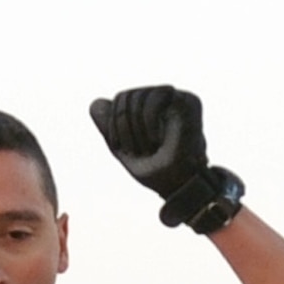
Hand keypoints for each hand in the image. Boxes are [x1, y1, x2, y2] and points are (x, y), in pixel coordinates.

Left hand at [89, 86, 243, 233]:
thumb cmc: (156, 173)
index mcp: (149, 109)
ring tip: (150, 146)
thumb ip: (109, 126)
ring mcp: (176, 99)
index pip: (120, 99)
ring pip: (137, 97)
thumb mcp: (124, 149)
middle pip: (125, 96)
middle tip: (138, 150)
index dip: (114, 124)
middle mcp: (163, 100)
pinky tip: (156, 139)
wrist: (178, 186)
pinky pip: (155, 97)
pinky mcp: (188, 101)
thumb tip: (94, 103)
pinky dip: (149, 121)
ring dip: (136, 130)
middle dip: (123, 128)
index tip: (125, 149)